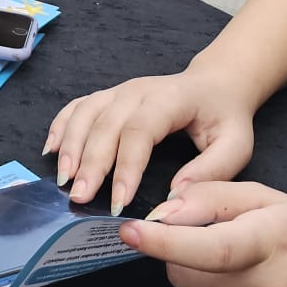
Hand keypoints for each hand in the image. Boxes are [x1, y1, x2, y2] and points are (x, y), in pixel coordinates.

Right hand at [45, 68, 257, 214]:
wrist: (215, 84)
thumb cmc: (225, 118)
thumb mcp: (237, 146)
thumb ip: (210, 171)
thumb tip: (173, 197)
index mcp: (170, 99)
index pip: (140, 131)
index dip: (126, 167)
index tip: (119, 202)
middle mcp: (137, 90)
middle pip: (105, 124)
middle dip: (90, 163)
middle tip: (79, 198)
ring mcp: (119, 91)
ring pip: (85, 114)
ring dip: (70, 146)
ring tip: (63, 179)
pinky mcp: (107, 96)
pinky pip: (77, 106)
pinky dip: (60, 126)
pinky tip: (50, 149)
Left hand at [123, 183, 286, 286]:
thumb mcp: (267, 199)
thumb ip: (212, 196)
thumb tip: (163, 212)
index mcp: (274, 240)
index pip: (208, 247)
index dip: (162, 241)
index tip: (129, 231)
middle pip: (186, 276)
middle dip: (177, 255)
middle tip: (201, 241)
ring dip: (194, 285)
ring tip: (227, 270)